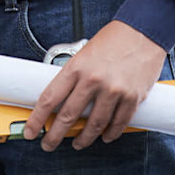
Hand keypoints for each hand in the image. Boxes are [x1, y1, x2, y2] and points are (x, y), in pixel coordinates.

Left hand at [24, 20, 166, 150]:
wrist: (144, 30)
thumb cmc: (115, 38)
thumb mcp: (85, 52)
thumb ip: (74, 76)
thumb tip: (62, 100)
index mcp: (77, 67)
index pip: (50, 99)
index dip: (37, 119)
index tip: (30, 131)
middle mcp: (93, 80)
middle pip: (68, 117)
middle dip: (54, 136)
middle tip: (48, 144)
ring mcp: (113, 91)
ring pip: (93, 126)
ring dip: (83, 139)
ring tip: (78, 143)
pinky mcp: (132, 97)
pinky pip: (118, 124)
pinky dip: (110, 134)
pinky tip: (104, 136)